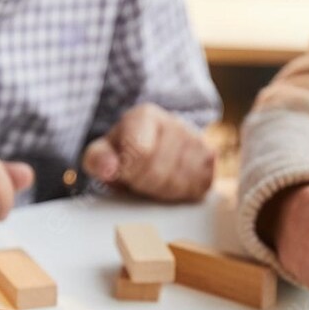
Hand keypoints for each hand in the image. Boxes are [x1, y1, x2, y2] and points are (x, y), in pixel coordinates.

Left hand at [82, 104, 213, 201]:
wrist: (156, 144)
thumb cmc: (125, 152)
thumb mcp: (103, 152)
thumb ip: (98, 159)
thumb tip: (109, 168)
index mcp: (144, 116)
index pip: (139, 151)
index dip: (129, 171)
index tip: (124, 172)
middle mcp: (174, 121)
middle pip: (158, 172)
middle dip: (143, 184)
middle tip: (137, 180)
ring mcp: (196, 138)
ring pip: (178, 182)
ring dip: (161, 191)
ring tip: (153, 181)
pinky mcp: (210, 156)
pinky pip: (196, 187)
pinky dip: (181, 192)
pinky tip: (171, 182)